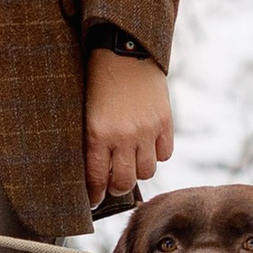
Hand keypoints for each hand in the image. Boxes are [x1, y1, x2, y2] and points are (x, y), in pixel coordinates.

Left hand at [84, 51, 172, 205]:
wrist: (125, 51)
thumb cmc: (99, 82)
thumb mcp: (87, 112)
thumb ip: (93, 141)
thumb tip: (97, 173)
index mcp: (97, 134)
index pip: (96, 178)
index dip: (95, 194)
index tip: (94, 200)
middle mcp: (123, 136)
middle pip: (123, 181)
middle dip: (116, 187)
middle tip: (114, 184)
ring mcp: (146, 130)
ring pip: (147, 171)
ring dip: (138, 170)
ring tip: (132, 162)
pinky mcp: (165, 121)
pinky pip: (165, 154)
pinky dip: (157, 154)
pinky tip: (148, 145)